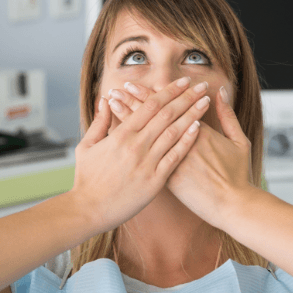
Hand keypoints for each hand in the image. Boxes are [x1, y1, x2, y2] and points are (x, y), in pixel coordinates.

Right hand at [71, 77, 209, 234]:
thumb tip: (105, 100)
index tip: (183, 82)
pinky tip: (198, 128)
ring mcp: (147, 162)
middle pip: (167, 114)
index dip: (169, 91)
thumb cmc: (87, 178)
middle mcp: (136, 145)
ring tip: (205, 102)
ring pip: (174, 132)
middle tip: (202, 86)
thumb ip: (99, 121)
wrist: (88, 209)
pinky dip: (187, 141)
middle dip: (187, 97)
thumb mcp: (87, 146)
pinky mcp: (154, 180)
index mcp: (121, 134)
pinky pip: (175, 157)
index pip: (150, 105)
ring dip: (192, 115)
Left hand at [108, 81, 254, 230]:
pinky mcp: (167, 179)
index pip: (169, 107)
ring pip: (145, 136)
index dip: (149, 94)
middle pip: (152, 118)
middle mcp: (181, 144)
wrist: (232, 206)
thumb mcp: (239, 141)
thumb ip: (228, 116)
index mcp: (199, 132)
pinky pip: (144, 159)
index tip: (133, 84)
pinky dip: (133, 147)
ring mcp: (173, 162)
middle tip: (117, 89)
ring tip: (113, 104)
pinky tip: (119, 136)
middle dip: (133, 101)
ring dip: (128, 118)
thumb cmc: (238, 175)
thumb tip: (220, 92)